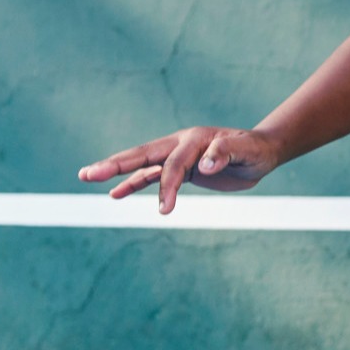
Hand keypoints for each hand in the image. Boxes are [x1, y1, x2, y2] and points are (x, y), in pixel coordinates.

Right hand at [77, 126, 279, 213]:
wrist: (261, 152)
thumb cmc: (255, 150)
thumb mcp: (247, 151)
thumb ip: (226, 154)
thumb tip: (205, 166)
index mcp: (194, 139)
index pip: (175, 164)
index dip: (168, 184)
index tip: (164, 209)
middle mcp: (180, 144)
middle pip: (143, 155)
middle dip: (115, 165)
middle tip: (88, 174)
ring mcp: (177, 156)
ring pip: (142, 165)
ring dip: (117, 173)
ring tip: (87, 177)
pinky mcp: (180, 169)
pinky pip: (152, 176)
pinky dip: (134, 184)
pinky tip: (116, 193)